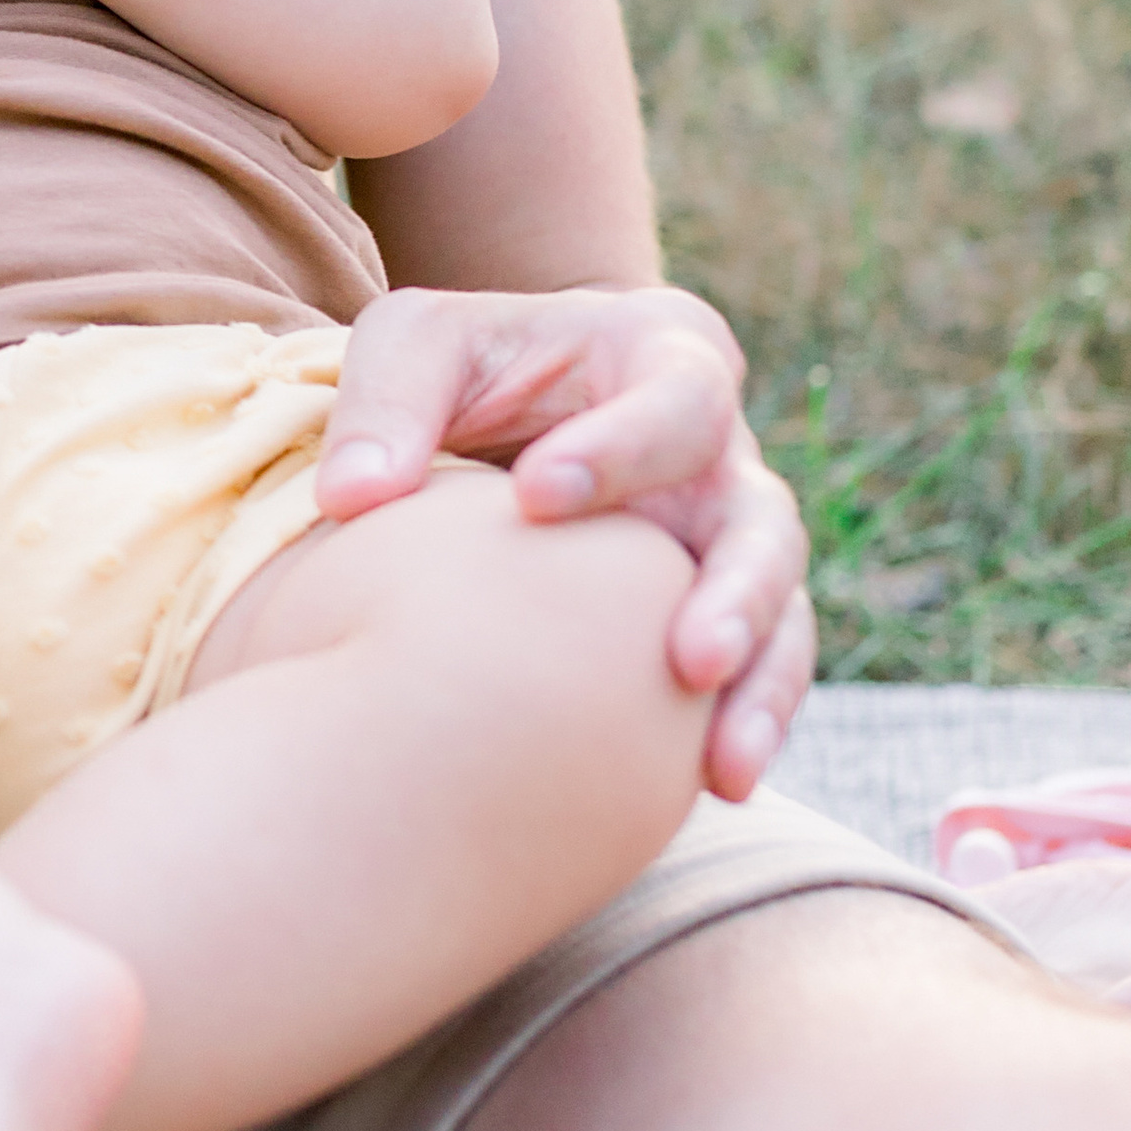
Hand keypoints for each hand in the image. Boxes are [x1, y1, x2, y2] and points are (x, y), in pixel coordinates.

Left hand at [313, 282, 811, 800]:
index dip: (621, 449)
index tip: (536, 498)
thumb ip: (389, 400)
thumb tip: (351, 498)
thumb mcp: (417, 344)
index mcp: (665, 356)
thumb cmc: (461, 366)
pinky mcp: (707, 617)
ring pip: (779, 617)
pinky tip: (713, 786)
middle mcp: (719, 455)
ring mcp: (723, 544)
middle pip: (761, 521)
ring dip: (759, 687)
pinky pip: (751, 677)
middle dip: (736, 592)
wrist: (488, 413)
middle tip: (687, 658)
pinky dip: (741, 726)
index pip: (677, 401)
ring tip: (724, 764)